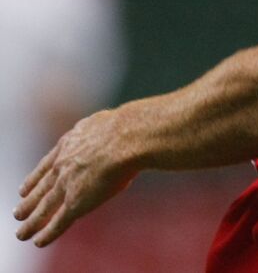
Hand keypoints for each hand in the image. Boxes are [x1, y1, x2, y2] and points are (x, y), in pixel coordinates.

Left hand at [13, 109, 138, 246]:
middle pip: (41, 186)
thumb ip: (107, 132)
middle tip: (18, 211)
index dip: (35, 178)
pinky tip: (39, 241)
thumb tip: (127, 125)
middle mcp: (63, 163)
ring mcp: (67, 183)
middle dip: (29, 200)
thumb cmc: (131, 127)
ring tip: (22, 233)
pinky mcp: (75, 201)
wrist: (129, 136)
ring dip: (31, 221)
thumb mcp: (112, 123)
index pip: (48, 164)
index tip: (23, 188)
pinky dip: (47, 233)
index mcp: (71, 143)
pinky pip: (57, 221)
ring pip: (43, 207)